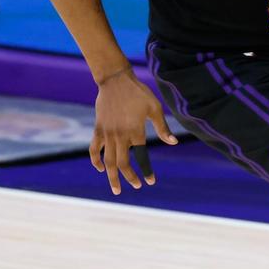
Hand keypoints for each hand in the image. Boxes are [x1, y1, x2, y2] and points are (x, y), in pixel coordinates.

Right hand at [89, 69, 177, 194]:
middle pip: (123, 163)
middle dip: (129, 178)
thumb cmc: (138, 93)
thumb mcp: (154, 108)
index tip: (150, 181)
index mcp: (135, 131)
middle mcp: (120, 135)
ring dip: (112, 176)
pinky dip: (96, 160)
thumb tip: (173, 143)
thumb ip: (162, 127)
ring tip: (116, 189)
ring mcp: (107, 133)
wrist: (115, 80)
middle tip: (137, 186)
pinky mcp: (98, 129)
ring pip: (108, 160)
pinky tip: (101, 169)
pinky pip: (94, 149)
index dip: (146, 171)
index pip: (141, 157)